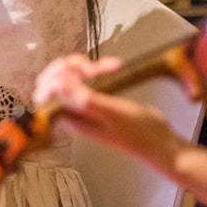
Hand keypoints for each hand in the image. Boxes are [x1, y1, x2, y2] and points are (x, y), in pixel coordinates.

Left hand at [33, 54, 173, 156]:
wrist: (159, 141)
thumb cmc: (139, 132)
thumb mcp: (112, 113)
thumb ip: (83, 99)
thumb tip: (57, 86)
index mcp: (69, 119)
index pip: (47, 92)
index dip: (59, 75)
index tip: (83, 71)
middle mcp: (71, 112)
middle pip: (53, 80)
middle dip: (69, 67)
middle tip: (91, 66)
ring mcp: (81, 105)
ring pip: (67, 75)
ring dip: (82, 65)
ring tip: (104, 65)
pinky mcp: (93, 98)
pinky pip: (84, 77)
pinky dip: (96, 68)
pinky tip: (113, 65)